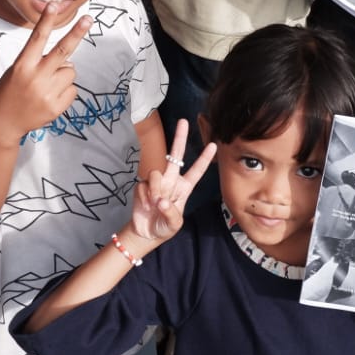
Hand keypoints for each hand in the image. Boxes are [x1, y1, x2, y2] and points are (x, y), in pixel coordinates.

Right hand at [0, 2, 92, 146]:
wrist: (3, 123)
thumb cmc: (9, 92)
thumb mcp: (18, 71)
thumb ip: (40, 63)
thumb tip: (69, 62)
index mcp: (22, 65)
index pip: (37, 39)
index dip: (46, 21)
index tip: (53, 5)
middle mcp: (36, 77)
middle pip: (62, 51)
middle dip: (76, 33)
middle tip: (88, 19)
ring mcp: (47, 93)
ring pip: (70, 72)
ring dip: (63, 75)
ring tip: (46, 85)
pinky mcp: (56, 107)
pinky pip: (72, 90)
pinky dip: (65, 91)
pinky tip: (49, 97)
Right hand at [125, 119, 216, 242]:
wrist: (145, 233)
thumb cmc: (164, 227)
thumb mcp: (174, 224)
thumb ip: (170, 213)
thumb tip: (161, 200)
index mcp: (184, 188)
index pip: (196, 171)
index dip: (204, 158)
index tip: (213, 145)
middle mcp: (171, 181)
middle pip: (176, 156)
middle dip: (179, 138)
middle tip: (183, 121)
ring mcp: (156, 182)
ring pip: (156, 173)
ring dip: (155, 188)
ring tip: (155, 203)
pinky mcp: (142, 185)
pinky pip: (143, 185)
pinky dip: (145, 197)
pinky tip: (145, 205)